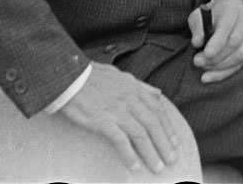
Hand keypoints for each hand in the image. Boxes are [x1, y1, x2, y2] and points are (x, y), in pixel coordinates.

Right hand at [58, 62, 178, 173]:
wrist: (67, 76)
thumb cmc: (90, 76)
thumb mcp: (120, 75)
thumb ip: (141, 86)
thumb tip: (158, 94)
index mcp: (134, 88)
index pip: (158, 110)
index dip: (168, 128)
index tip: (175, 142)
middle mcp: (130, 99)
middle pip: (153, 124)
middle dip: (165, 144)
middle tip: (172, 160)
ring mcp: (117, 110)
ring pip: (141, 134)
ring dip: (151, 153)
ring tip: (157, 168)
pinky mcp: (102, 120)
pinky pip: (120, 140)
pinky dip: (129, 155)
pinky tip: (134, 167)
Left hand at [189, 0, 242, 82]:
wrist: (237, 7)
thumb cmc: (215, 13)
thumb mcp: (201, 14)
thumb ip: (197, 27)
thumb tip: (197, 43)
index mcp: (232, 10)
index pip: (227, 27)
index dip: (217, 42)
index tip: (206, 54)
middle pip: (234, 42)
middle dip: (215, 57)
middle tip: (197, 62)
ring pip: (241, 55)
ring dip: (221, 66)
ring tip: (203, 69)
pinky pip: (242, 63)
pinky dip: (226, 72)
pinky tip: (211, 76)